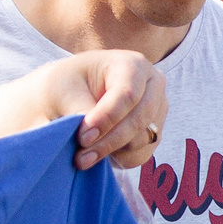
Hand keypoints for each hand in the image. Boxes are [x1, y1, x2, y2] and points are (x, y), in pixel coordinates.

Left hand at [37, 50, 166, 169]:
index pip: (128, 94)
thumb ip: (80, 110)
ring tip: (83, 155)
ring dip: (111, 151)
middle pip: (140, 119)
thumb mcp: (64, 92)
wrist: (68, 98)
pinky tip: (98, 150)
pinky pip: (141, 154)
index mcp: (132, 64)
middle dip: (110, 141)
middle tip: (81, 157)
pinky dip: (118, 159)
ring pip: (142, 140)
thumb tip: (94, 136)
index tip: (82, 137)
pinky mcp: (154, 133)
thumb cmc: (65, 87)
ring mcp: (157, 110)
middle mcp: (153, 85)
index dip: (106, 118)